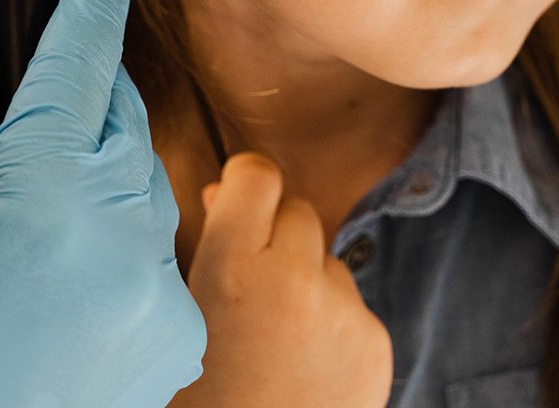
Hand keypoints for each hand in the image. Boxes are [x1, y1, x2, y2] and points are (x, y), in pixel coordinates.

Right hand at [0, 0, 205, 407]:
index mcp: (55, 211)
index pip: (81, 67)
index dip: (84, 3)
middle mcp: (132, 253)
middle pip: (116, 122)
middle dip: (73, 93)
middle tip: (6, 113)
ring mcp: (161, 305)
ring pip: (136, 182)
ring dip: (87, 162)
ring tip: (8, 204)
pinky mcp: (169, 343)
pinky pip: (147, 247)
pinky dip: (105, 227)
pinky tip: (43, 262)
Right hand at [171, 154, 392, 407]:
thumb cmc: (198, 398)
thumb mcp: (180, 317)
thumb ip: (205, 250)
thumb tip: (225, 194)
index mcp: (231, 267)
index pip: (257, 174)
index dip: (244, 183)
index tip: (234, 201)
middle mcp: (294, 277)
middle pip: (297, 210)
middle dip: (276, 234)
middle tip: (250, 281)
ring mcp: (343, 311)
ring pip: (327, 259)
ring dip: (305, 278)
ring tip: (273, 336)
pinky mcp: (377, 343)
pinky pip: (352, 304)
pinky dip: (330, 321)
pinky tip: (303, 362)